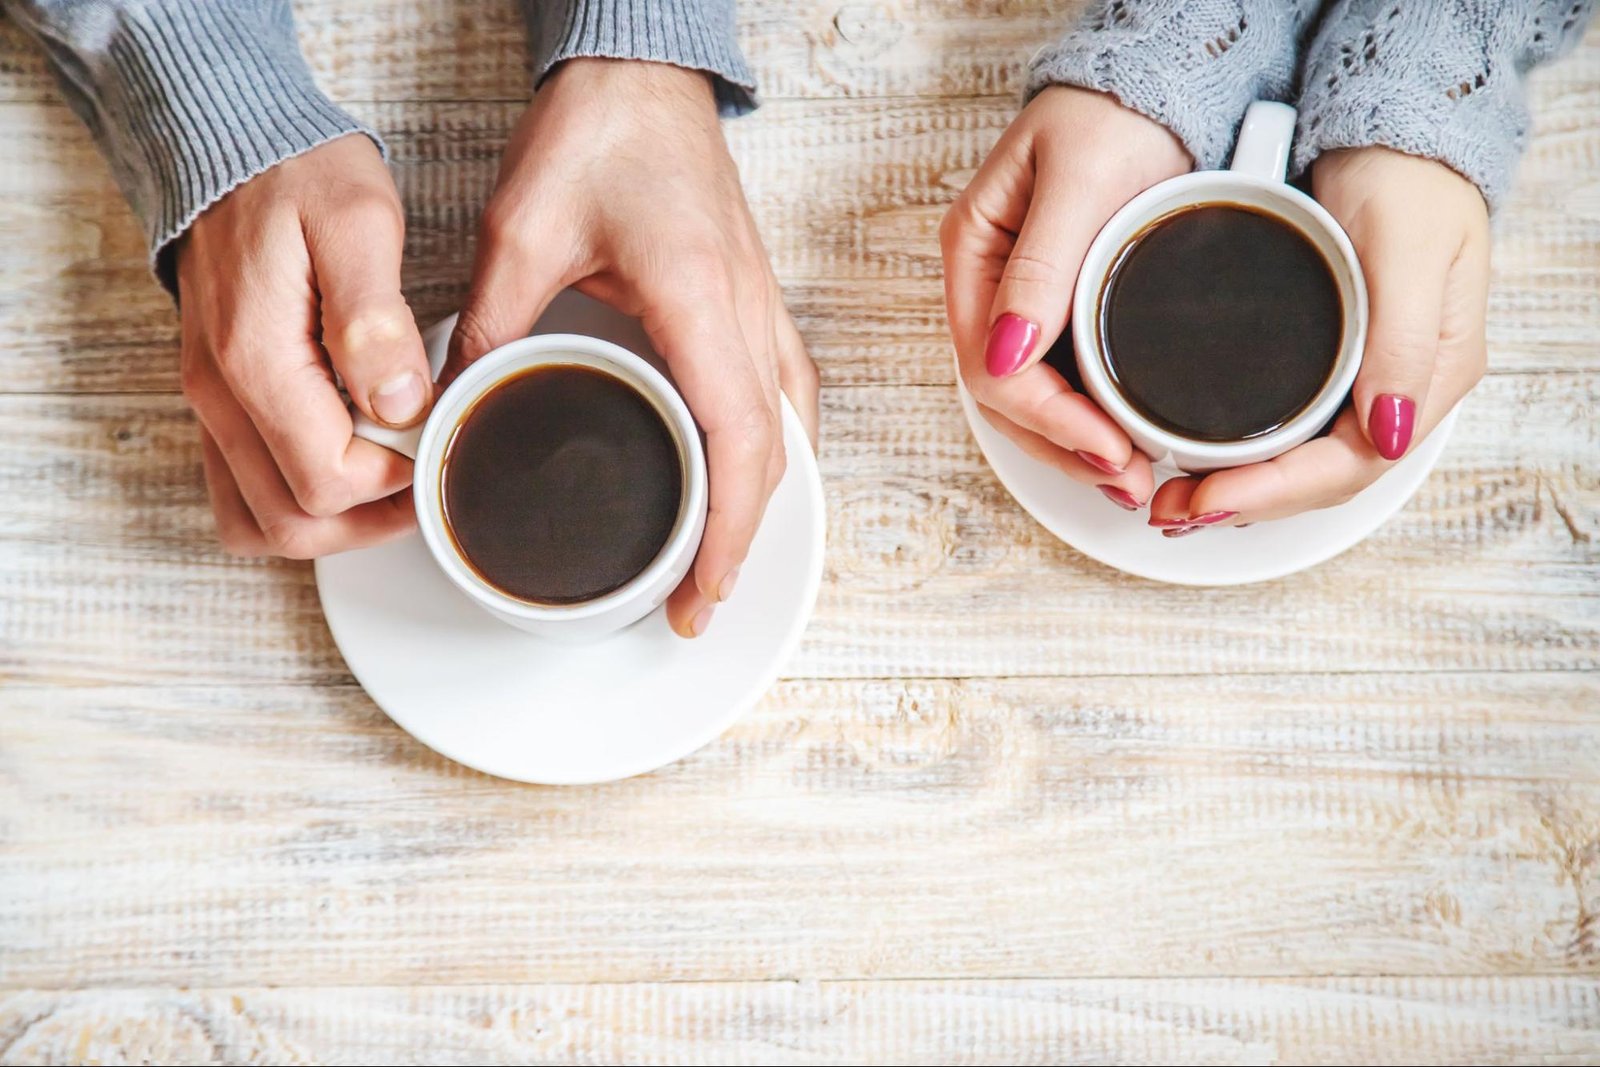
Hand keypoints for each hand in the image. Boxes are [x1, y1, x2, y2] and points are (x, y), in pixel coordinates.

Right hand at [178, 134, 432, 557]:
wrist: (231, 143)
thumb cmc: (298, 174)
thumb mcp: (358, 222)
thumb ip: (374, 320)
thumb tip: (399, 404)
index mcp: (256, 360)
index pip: (327, 481)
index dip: (394, 480)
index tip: (434, 441)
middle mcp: (221, 395)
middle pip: (292, 523)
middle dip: (370, 519)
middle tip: (424, 472)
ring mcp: (212, 403)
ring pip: (260, 522)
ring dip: (333, 524)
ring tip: (392, 480)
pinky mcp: (218, 400)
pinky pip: (243, 490)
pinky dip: (295, 501)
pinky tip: (349, 467)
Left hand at [448, 58, 817, 637]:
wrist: (641, 68)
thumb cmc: (600, 130)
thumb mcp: (521, 230)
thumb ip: (492, 326)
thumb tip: (450, 411)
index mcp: (702, 302)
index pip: (738, 444)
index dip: (728, 534)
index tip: (700, 594)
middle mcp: (747, 312)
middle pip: (772, 456)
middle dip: (743, 542)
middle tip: (693, 605)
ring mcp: (760, 306)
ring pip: (786, 430)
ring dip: (761, 501)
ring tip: (717, 557)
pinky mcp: (751, 299)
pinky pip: (781, 392)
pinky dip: (768, 450)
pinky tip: (743, 472)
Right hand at [942, 87, 1191, 510]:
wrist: (1159, 87)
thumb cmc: (1115, 114)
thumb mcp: (1080, 178)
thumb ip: (1042, 266)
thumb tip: (1009, 355)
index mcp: (974, 254)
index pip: (991, 365)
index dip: (1048, 417)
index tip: (1107, 444)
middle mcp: (991, 289)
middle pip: (1006, 399)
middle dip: (1063, 448)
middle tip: (1128, 479)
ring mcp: (1025, 306)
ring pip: (1032, 403)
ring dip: (1074, 449)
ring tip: (1130, 480)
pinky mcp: (1065, 314)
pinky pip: (1064, 385)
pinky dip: (1090, 424)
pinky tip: (1121, 448)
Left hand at [1148, 148, 1489, 532]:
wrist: (1392, 122)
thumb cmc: (1407, 175)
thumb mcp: (1407, 247)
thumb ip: (1403, 339)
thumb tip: (1389, 433)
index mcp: (1431, 374)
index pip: (1352, 464)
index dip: (1277, 492)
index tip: (1210, 497)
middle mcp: (1398, 387)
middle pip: (1319, 477)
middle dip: (1244, 501)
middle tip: (1169, 511)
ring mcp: (1366, 376)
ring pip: (1300, 461)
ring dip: (1237, 488)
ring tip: (1171, 500)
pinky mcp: (1329, 357)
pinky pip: (1287, 427)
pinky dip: (1241, 454)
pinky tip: (1197, 459)